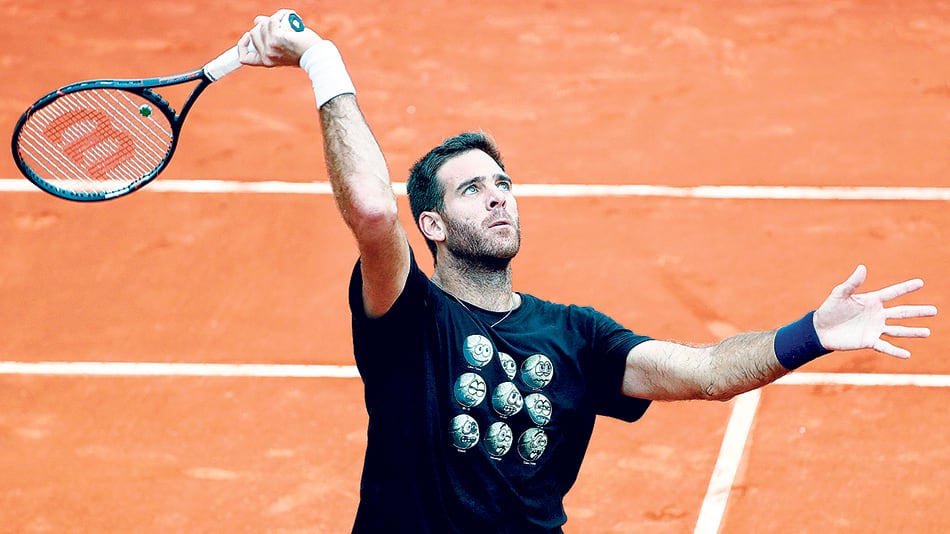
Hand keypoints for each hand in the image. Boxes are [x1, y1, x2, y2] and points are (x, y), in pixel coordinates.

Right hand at [239, 9, 321, 66]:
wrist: (315, 55)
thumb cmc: (302, 51)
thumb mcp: (282, 45)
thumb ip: (268, 34)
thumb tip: (257, 21)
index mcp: (266, 61)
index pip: (244, 57)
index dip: (242, 45)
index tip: (247, 35)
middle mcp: (266, 56)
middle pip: (254, 33)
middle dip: (264, 26)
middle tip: (279, 26)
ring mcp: (271, 47)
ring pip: (263, 25)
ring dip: (275, 19)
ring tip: (287, 21)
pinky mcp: (277, 38)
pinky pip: (273, 20)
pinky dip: (281, 14)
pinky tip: (289, 15)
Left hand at [814, 265, 936, 357]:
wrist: (820, 329)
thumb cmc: (829, 309)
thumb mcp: (840, 294)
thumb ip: (852, 283)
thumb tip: (862, 267)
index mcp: (871, 300)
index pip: (892, 293)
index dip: (906, 288)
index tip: (920, 282)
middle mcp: (877, 314)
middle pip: (901, 313)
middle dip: (918, 312)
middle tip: (935, 310)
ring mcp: (874, 328)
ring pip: (898, 330)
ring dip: (912, 332)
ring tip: (927, 332)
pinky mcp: (869, 341)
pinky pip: (885, 346)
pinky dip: (895, 351)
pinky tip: (907, 354)